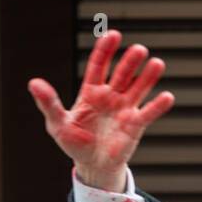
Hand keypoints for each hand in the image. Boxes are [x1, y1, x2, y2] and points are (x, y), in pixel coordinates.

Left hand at [27, 30, 174, 191]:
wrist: (92, 166)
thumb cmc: (74, 143)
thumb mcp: (57, 124)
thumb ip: (49, 104)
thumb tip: (34, 83)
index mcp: (91, 92)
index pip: (99, 66)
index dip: (106, 50)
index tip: (114, 35)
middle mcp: (110, 96)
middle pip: (122, 74)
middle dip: (130, 62)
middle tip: (140, 50)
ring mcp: (124, 109)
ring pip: (138, 89)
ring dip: (148, 77)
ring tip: (157, 64)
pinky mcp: (135, 126)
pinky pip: (148, 113)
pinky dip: (157, 106)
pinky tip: (167, 97)